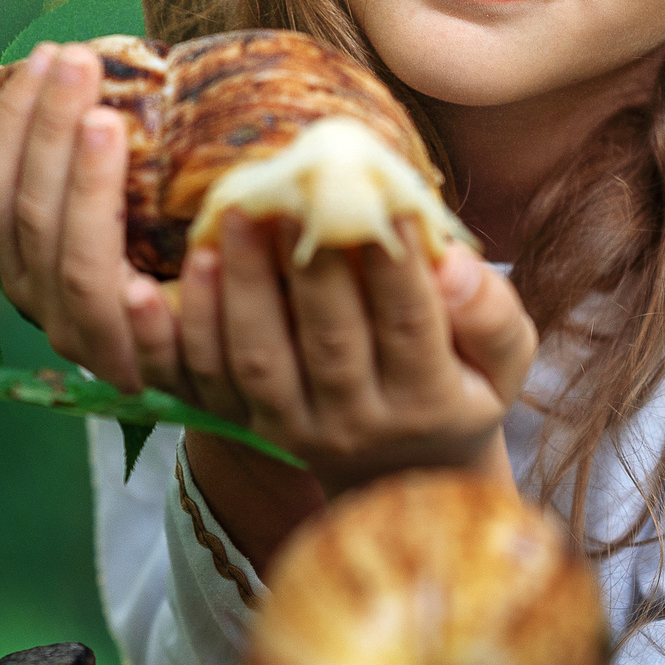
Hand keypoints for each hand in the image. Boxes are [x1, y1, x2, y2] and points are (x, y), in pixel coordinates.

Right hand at [0, 41, 163, 391]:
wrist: (217, 354)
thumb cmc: (170, 250)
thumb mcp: (128, 196)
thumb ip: (101, 148)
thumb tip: (100, 58)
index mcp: (19, 250)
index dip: (11, 118)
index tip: (43, 56)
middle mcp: (36, 295)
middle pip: (29, 211)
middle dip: (48, 131)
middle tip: (80, 63)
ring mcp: (83, 337)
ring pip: (76, 263)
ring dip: (87, 190)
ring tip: (108, 124)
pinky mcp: (136, 371)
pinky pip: (135, 334)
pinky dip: (144, 305)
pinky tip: (168, 265)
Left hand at [134, 211, 535, 499]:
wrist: (401, 472)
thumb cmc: (457, 386)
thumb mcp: (500, 362)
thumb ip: (491, 314)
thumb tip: (452, 262)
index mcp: (428, 401)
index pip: (411, 325)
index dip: (395, 265)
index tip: (383, 199)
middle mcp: (356, 423)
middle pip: (330, 342)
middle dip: (311, 265)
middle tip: (294, 192)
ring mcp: (292, 428)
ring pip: (259, 362)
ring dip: (242, 287)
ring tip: (233, 216)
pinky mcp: (243, 422)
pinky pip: (204, 381)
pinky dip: (174, 335)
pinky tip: (164, 278)